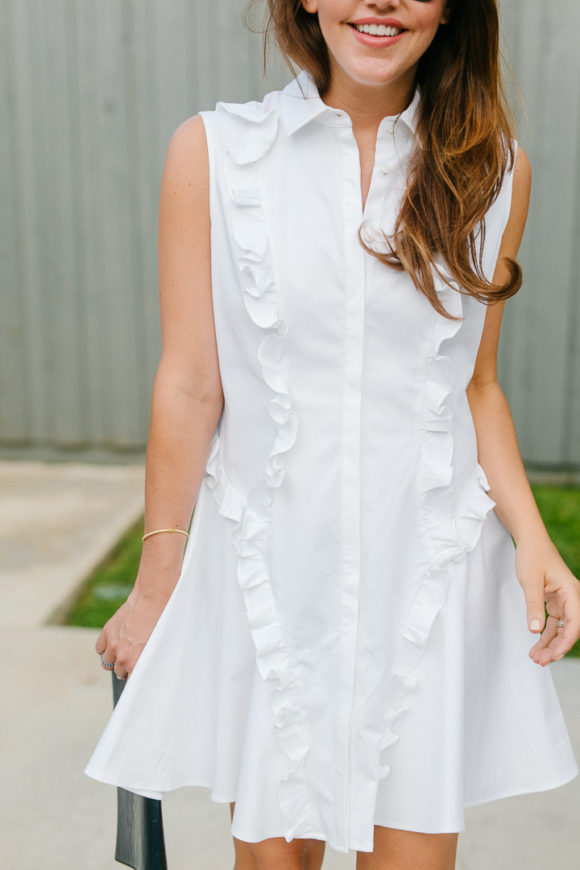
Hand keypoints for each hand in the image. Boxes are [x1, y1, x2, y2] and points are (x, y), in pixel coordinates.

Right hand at [95, 586, 170, 680]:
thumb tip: (149, 668)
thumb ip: (151, 660)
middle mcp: (123, 657)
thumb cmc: (164, 621)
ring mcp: (113, 645)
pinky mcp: (107, 632)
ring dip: (114, 658)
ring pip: (107, 662)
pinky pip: (100, 648)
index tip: (138, 677)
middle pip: (119, 672)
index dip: (135, 679)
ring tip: (124, 649)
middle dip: (126, 667)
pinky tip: (114, 641)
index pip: (132, 683)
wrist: (154, 599)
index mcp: (138, 664)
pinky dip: (105, 647)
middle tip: (134, 658)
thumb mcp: (161, 646)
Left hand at [515, 537, 579, 665]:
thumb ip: (533, 606)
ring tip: (536, 658)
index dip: (565, 643)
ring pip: (561, 629)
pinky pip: (553, 623)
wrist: (530, 541)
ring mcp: (564, 600)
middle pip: (569, 629)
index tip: (553, 656)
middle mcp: (572, 598)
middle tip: (539, 661)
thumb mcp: (530, 581)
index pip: (574, 624)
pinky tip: (536, 646)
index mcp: (572, 592)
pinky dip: (545, 635)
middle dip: (556, 648)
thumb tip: (535, 630)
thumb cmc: (532, 556)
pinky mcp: (555, 601)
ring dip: (550, 644)